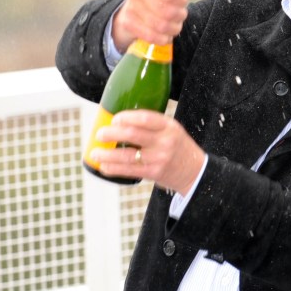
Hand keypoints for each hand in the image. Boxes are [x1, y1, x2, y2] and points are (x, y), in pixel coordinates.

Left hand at [90, 109, 205, 195]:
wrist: (195, 171)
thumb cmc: (178, 147)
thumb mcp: (172, 130)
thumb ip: (152, 126)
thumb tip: (120, 122)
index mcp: (169, 126)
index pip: (145, 118)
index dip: (126, 117)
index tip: (115, 118)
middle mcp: (165, 141)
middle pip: (132, 134)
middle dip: (111, 133)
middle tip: (99, 134)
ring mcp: (160, 158)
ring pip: (127, 155)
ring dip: (107, 155)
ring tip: (95, 154)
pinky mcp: (155, 172)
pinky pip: (130, 171)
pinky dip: (114, 169)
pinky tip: (104, 167)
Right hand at [112, 0, 191, 49]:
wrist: (134, 5)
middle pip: (168, 12)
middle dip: (180, 15)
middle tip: (180, 13)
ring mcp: (131, 9)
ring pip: (162, 26)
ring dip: (174, 27)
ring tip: (175, 23)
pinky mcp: (129, 24)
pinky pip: (153, 37)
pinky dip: (165, 37)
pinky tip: (166, 32)